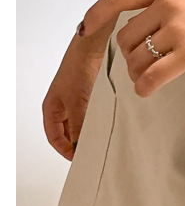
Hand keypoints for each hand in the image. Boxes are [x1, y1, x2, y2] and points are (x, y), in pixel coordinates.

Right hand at [42, 34, 107, 160]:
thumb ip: (78, 125)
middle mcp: (64, 106)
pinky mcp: (94, 93)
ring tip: (103, 139)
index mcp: (52, 109)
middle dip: (80, 141)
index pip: (55, 138)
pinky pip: (96, 112)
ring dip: (92, 129)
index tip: (80, 159)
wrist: (93, 46)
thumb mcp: (76, 102)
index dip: (66, 150)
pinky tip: (111, 122)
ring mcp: (79, 99)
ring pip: (84, 122)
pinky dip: (101, 118)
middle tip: (94, 151)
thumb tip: (81, 146)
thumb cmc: (77, 69)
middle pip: (69, 131)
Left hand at [78, 0, 184, 97]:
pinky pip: (154, 76)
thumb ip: (172, 0)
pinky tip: (149, 89)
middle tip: (145, 60)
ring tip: (151, 75)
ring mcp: (179, 29)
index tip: (86, 27)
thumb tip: (151, 22)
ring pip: (138, 57)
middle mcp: (169, 4)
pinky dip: (146, 86)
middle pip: (127, 36)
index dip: (98, 13)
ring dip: (140, 70)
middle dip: (131, 52)